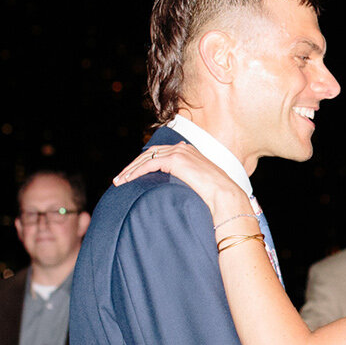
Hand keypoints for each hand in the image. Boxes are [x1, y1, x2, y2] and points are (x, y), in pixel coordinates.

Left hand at [113, 144, 250, 219]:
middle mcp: (183, 148)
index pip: (159, 153)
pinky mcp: (175, 160)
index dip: (144, 163)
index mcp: (188, 151)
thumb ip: (188, 180)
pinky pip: (149, 165)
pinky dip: (136, 172)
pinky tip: (128, 180)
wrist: (225, 196)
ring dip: (131, 169)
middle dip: (133, 166)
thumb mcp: (200, 183)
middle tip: (120, 178)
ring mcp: (179, 152)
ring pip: (146, 158)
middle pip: (149, 153)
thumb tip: (180, 190)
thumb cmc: (217, 195)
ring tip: (120, 181)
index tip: (133, 174)